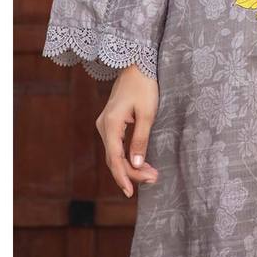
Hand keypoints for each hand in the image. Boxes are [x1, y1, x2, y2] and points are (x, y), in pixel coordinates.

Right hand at [94, 64, 159, 197]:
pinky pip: (117, 145)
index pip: (115, 158)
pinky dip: (128, 155)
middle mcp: (103, 126)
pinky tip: (140, 163)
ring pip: (115, 153)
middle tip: (153, 179)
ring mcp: (105, 124)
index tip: (132, 192)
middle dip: (132, 172)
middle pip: (114, 158)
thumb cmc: (144, 86)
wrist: (137, 64)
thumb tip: (136, 164)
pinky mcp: (111, 122)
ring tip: (151, 174)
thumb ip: (141, 139)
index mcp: (111, 124)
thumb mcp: (147, 113)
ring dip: (131, 165)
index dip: (124, 176)